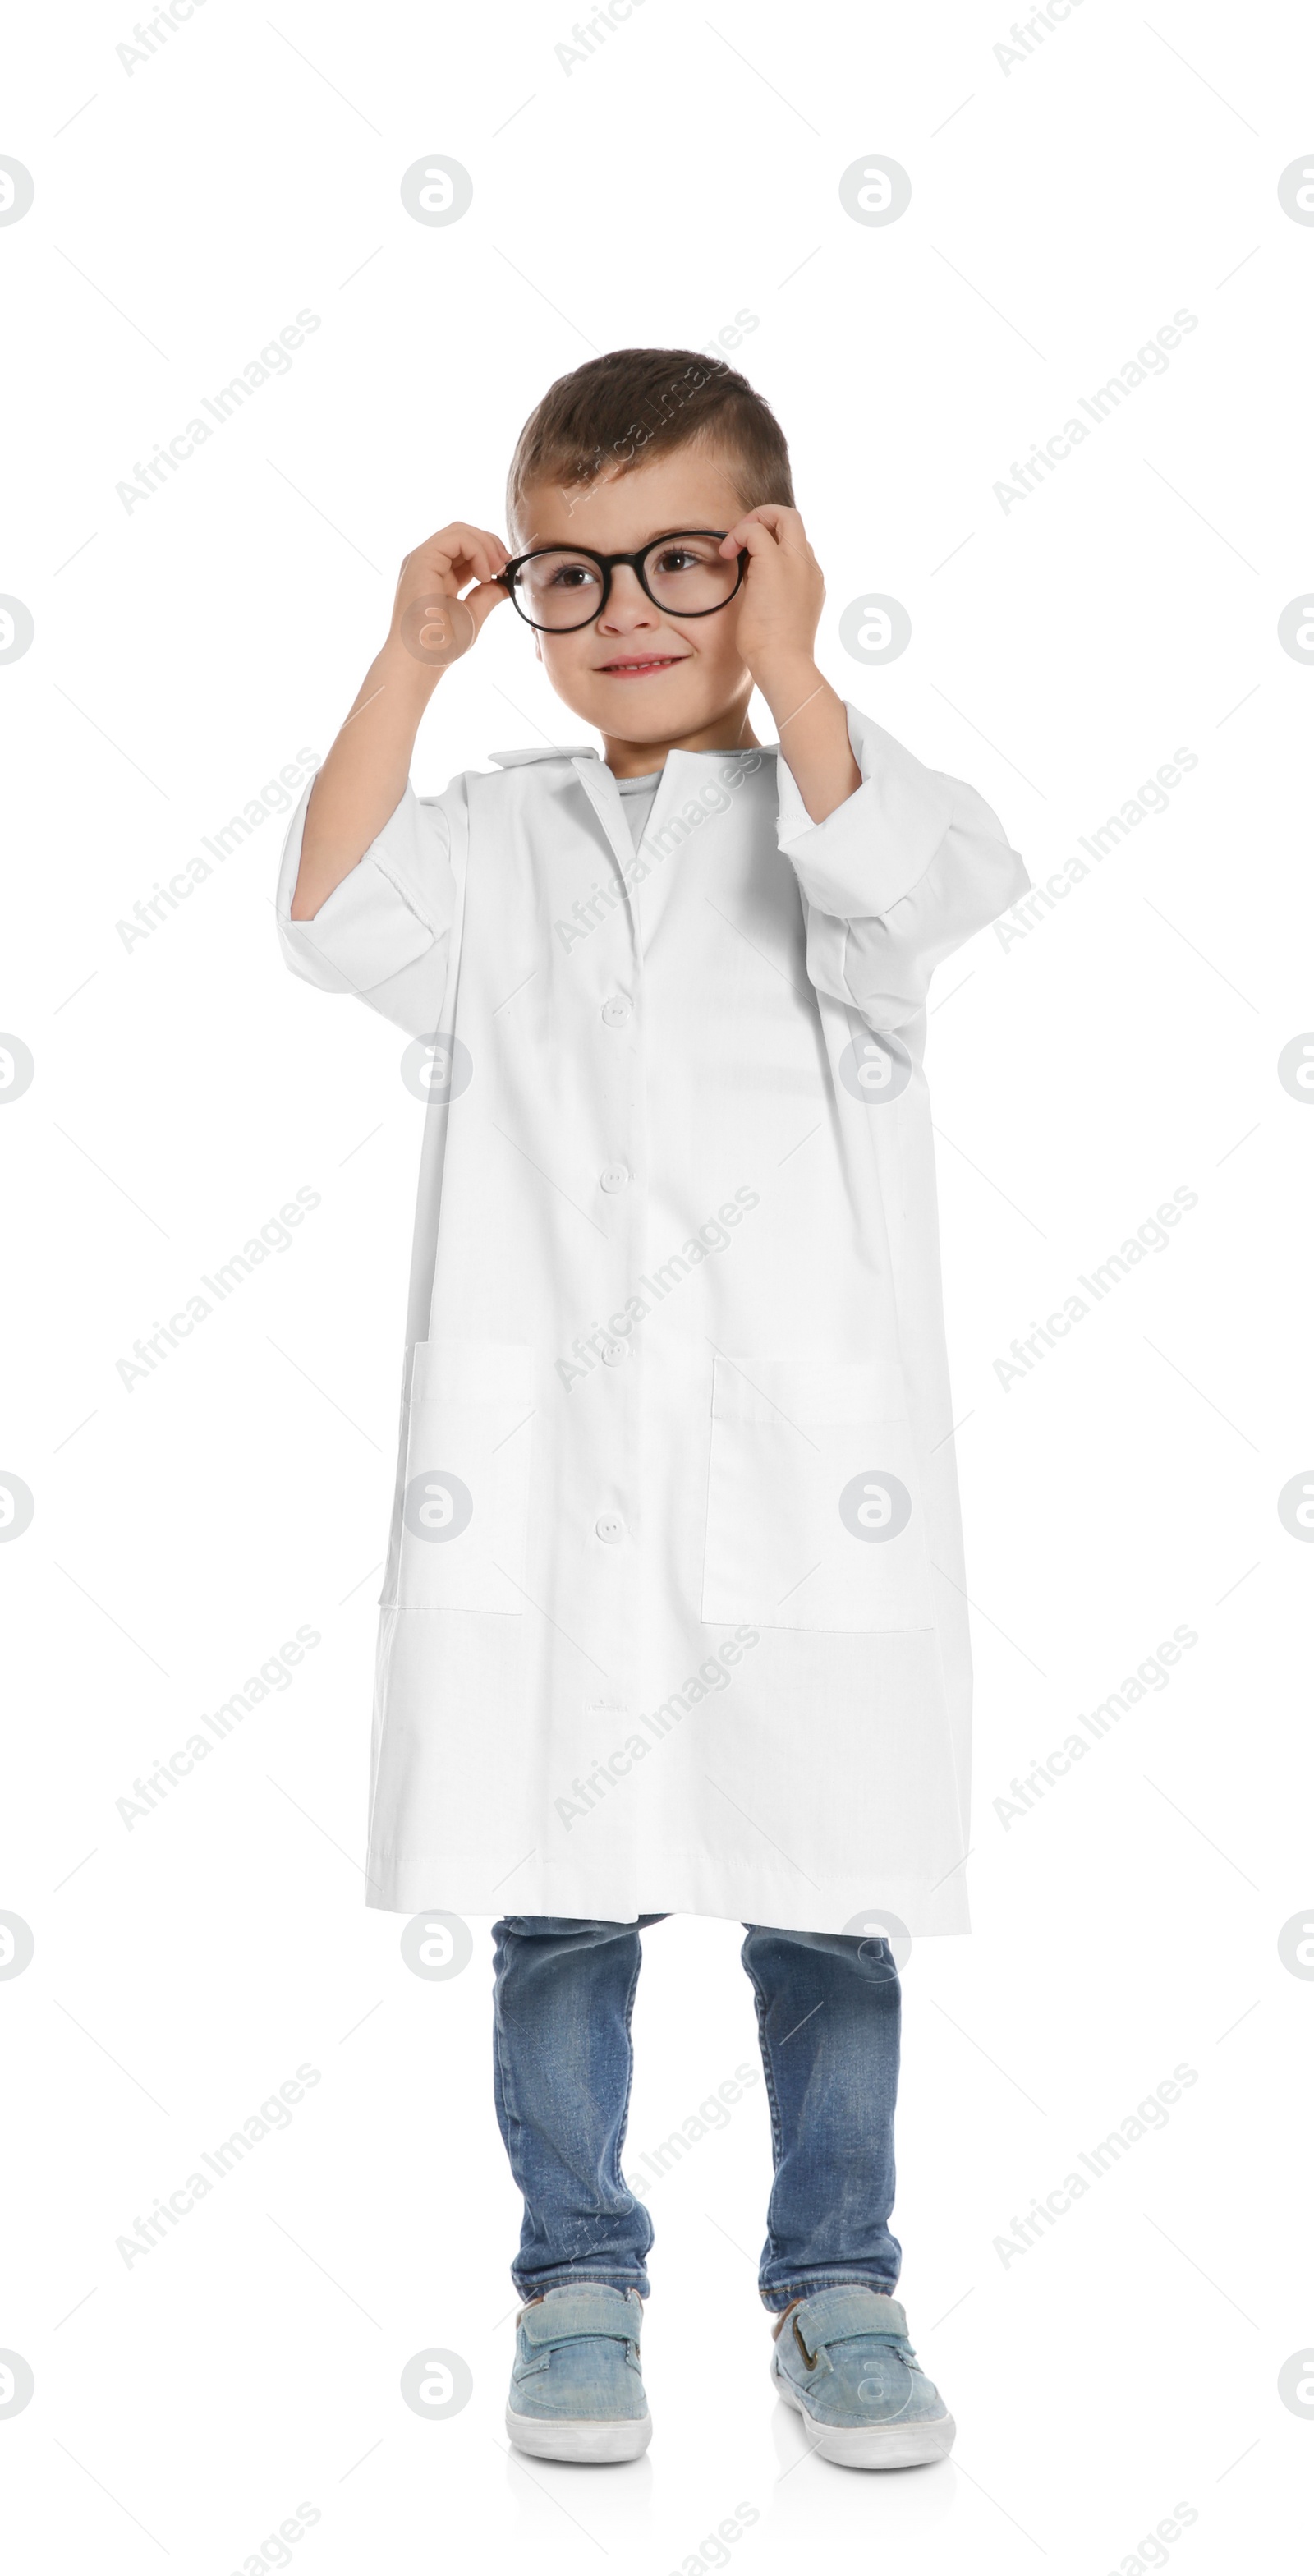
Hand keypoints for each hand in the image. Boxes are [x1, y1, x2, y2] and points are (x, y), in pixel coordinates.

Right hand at [387, 521, 510, 670]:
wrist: (421, 660)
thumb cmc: (441, 645)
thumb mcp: (472, 614)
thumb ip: (486, 595)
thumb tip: (504, 584)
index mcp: (436, 575)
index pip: (464, 549)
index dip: (488, 552)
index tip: (505, 570)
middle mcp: (427, 563)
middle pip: (463, 534)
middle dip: (490, 544)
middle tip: (506, 566)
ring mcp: (422, 559)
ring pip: (460, 530)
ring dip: (486, 545)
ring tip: (497, 570)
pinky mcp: (422, 559)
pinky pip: (456, 537)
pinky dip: (477, 549)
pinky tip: (484, 574)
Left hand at [721, 507, 858, 822]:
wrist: (784, 668)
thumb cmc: (776, 660)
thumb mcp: (776, 627)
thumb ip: (769, 607)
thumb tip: (752, 608)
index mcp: (813, 583)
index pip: (798, 546)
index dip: (773, 543)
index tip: (749, 559)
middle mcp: (810, 568)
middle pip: (795, 520)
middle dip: (766, 520)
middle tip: (741, 541)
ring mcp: (797, 564)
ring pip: (781, 516)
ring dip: (753, 524)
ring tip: (732, 548)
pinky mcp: (776, 564)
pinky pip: (756, 529)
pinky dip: (738, 535)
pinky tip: (725, 556)